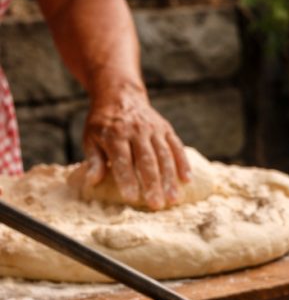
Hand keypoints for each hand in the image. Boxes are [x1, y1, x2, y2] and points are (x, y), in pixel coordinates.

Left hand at [82, 84, 190, 209]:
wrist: (119, 95)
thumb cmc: (104, 124)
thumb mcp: (91, 138)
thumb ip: (94, 160)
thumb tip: (92, 181)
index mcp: (114, 134)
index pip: (122, 159)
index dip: (127, 179)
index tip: (131, 198)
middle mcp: (135, 130)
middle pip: (146, 160)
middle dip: (152, 184)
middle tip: (156, 205)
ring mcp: (153, 129)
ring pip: (164, 156)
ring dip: (170, 178)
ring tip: (173, 199)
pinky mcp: (166, 128)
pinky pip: (177, 147)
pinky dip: (183, 163)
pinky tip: (187, 180)